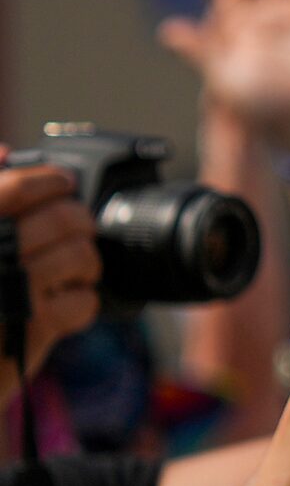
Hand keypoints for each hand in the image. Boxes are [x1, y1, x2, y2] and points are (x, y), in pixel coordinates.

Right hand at [0, 160, 98, 396]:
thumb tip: (4, 153)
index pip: (16, 187)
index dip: (50, 180)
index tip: (64, 182)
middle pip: (61, 218)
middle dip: (79, 221)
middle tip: (76, 228)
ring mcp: (9, 295)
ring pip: (81, 256)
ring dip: (86, 262)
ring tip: (72, 268)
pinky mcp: (30, 332)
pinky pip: (83, 302)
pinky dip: (83, 301)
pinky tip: (64, 302)